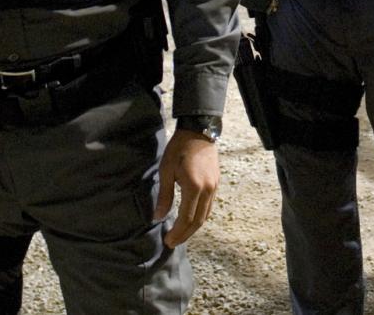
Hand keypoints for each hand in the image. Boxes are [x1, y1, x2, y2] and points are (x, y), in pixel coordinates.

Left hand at [155, 129, 218, 246]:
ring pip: (205, 216)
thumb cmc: (179, 149)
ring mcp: (214, 188)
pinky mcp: (215, 184)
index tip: (168, 241)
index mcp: (193, 187)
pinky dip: (200, 217)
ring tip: (180, 235)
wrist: (198, 131)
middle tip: (173, 243)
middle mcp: (207, 190)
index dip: (177, 232)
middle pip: (198, 221)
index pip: (186, 218)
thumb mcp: (166, 171)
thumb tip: (158, 217)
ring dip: (193, 228)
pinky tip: (190, 220)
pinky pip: (208, 207)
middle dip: (185, 234)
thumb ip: (164, 195)